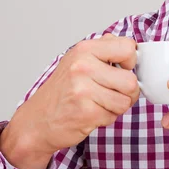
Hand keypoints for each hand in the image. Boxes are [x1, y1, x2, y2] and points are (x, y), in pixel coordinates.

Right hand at [0, 34, 139, 168]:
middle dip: (127, 91)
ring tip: (100, 103)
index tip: (122, 69)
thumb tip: (131, 47)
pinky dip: (107, 117)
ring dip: (117, 106)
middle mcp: (83, 67)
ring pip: (126, 100)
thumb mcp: (78, 60)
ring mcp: (83, 90)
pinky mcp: (86, 112)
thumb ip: (104, 49)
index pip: (127, 47)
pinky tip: (92, 113)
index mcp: (85, 49)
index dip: (130, 62)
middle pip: (131, 80)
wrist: (37, 121)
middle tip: (112, 92)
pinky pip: (114, 116)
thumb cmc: (62, 91)